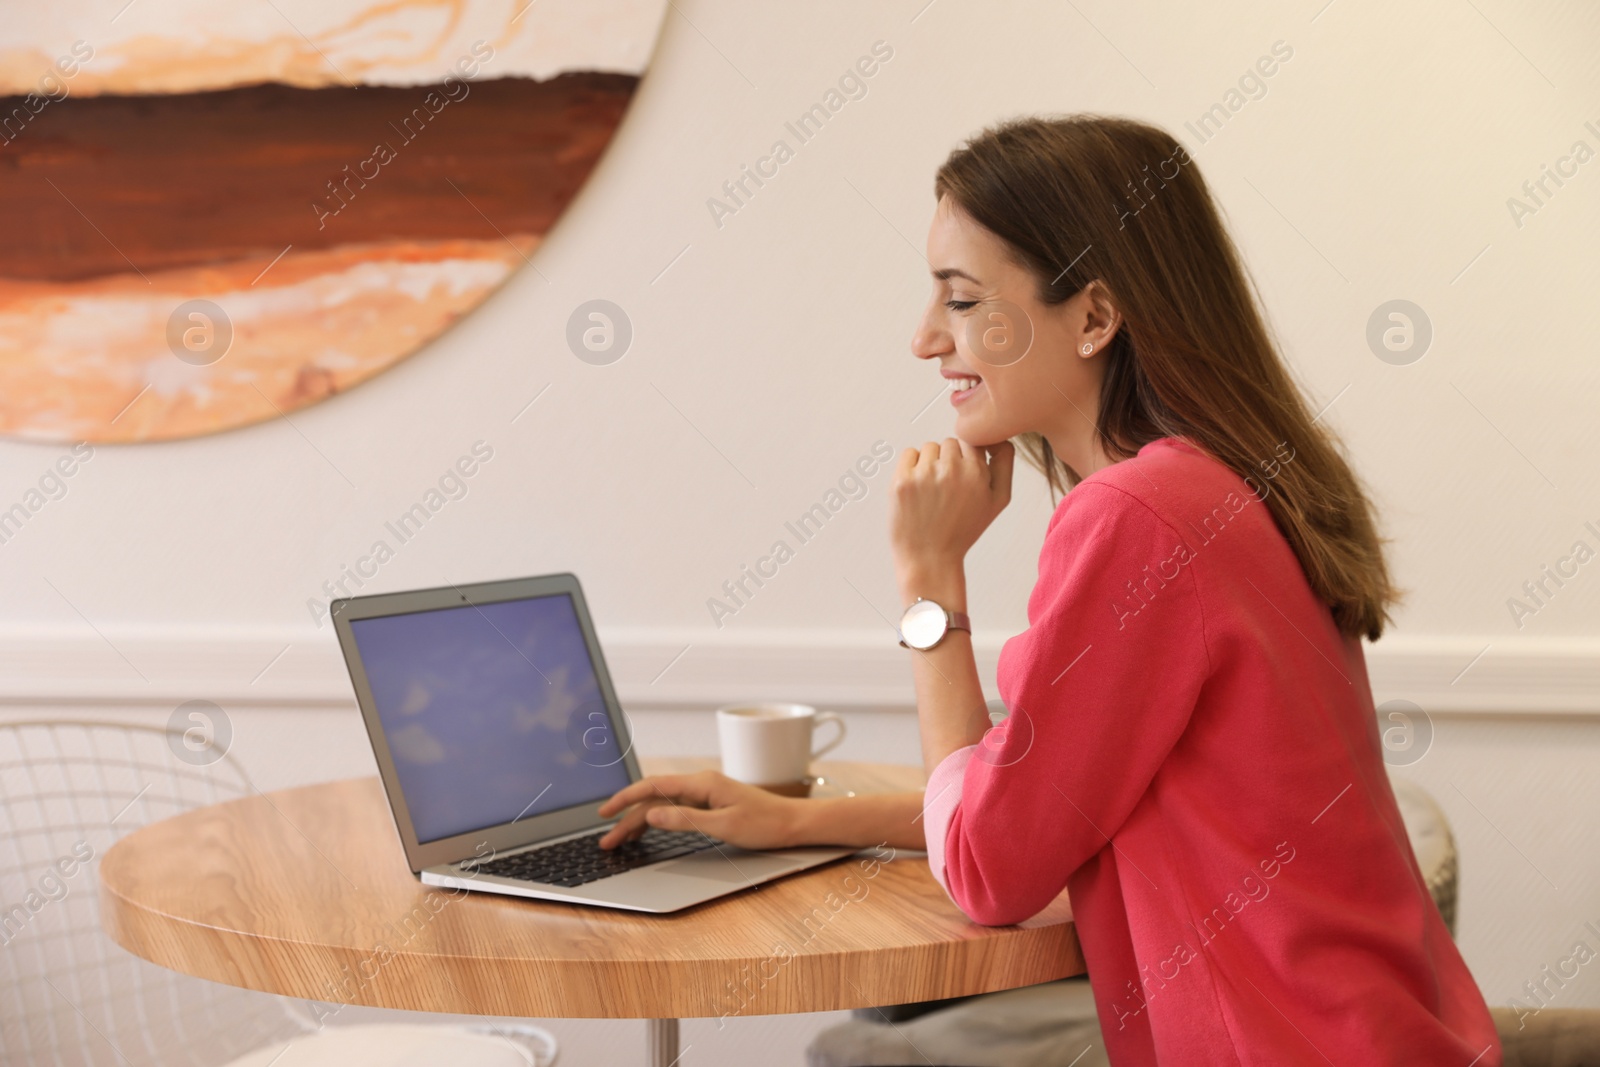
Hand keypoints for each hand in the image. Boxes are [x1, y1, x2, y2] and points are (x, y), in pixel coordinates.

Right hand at [596, 771, 802, 850]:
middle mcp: (701, 784)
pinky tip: (648, 830)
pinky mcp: (711, 804)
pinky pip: (676, 809)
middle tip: (608, 840)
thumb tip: (652, 815)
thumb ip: (685, 819)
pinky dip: (658, 820)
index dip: (626, 799)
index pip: (654, 787)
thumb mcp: (723, 825)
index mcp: (702, 783)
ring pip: (663, 805)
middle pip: (655, 799)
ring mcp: (705, 794)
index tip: (605, 812)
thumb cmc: (765, 824)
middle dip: (628, 818)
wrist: (794, 823)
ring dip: (640, 820)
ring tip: (620, 839)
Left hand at [889, 438, 1013, 579]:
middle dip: (949, 460)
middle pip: (950, 442)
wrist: (930, 558)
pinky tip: (917, 489)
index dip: (968, 458)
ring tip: (932, 492)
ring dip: (930, 463)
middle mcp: (951, 470)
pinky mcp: (901, 480)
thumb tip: (998, 435)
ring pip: (929, 447)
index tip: (962, 475)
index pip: (973, 441)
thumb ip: (1004, 463)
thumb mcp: (998, 500)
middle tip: (946, 489)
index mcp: (977, 473)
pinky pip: (909, 454)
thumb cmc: (963, 530)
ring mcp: (924, 474)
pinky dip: (911, 466)